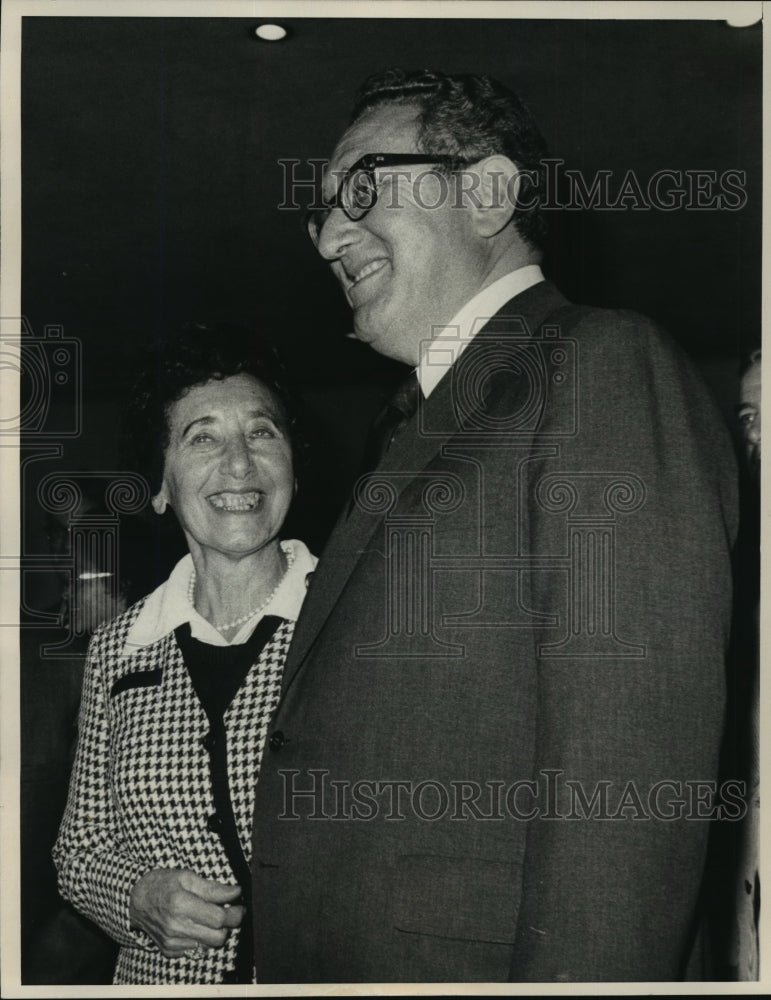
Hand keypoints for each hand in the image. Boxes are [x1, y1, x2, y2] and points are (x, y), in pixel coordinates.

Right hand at [129, 869, 243, 957]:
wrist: (136, 900)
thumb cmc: (163, 884)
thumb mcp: (187, 877)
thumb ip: (212, 888)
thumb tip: (236, 892)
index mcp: (181, 904)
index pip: (219, 918)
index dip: (235, 913)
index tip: (240, 906)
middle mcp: (176, 927)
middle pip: (218, 937)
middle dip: (228, 925)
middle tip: (228, 912)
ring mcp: (171, 941)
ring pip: (209, 945)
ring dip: (216, 932)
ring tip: (211, 917)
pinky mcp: (169, 950)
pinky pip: (196, 950)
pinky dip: (202, 939)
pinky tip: (197, 925)